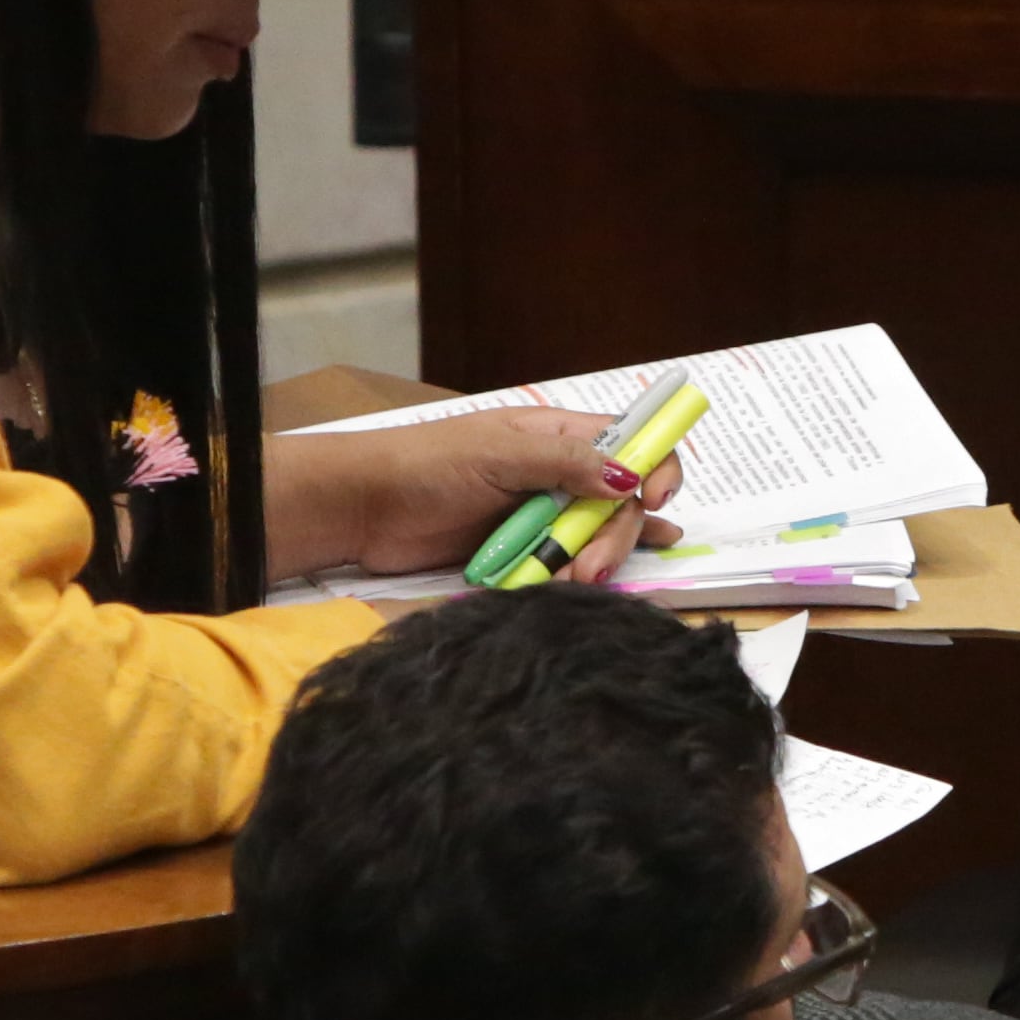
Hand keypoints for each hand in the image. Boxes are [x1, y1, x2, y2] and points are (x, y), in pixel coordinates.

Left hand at [261, 408, 686, 583]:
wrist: (363, 509)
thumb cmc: (424, 465)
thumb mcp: (500, 453)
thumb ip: (567, 462)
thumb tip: (630, 476)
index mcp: (557, 436)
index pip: (631, 442)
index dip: (656, 467)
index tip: (656, 498)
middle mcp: (558, 474)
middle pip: (620, 504)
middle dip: (614, 536)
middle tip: (590, 568)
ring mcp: (540, 516)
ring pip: (596, 540)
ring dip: (592, 563)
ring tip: (569, 583)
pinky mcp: (521, 553)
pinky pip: (565, 565)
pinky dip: (581, 576)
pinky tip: (604, 580)